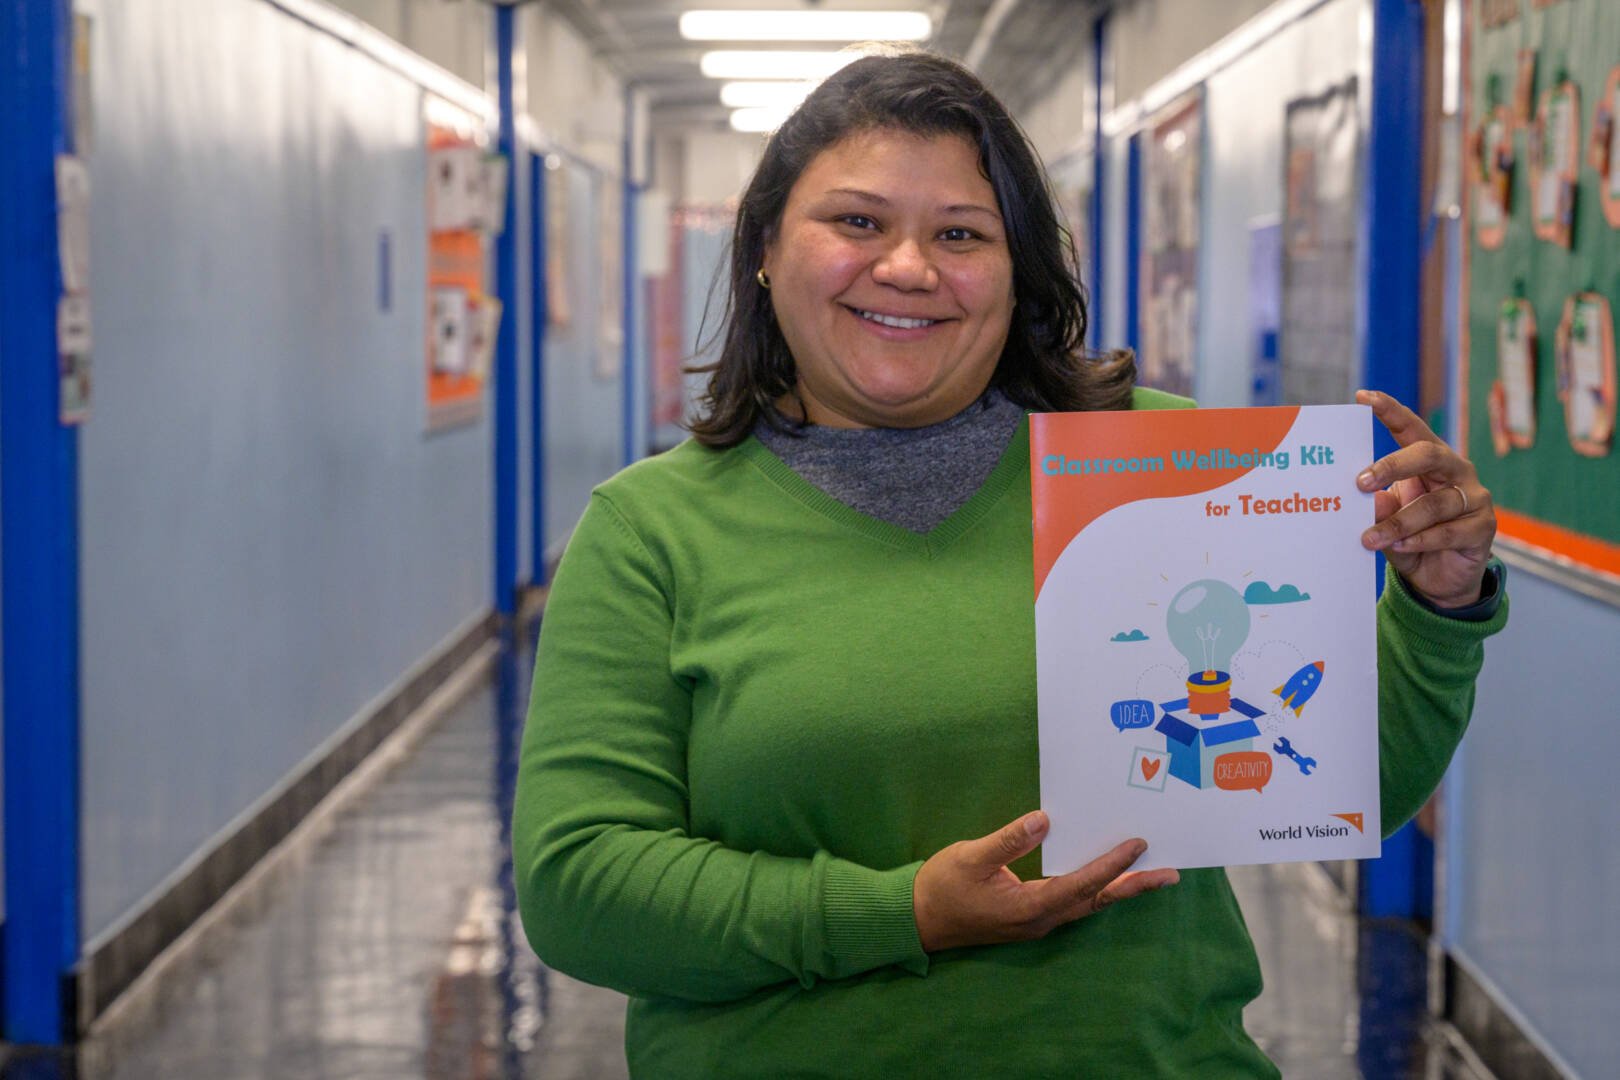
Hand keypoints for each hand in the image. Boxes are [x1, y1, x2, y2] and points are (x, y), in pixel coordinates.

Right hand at [912, 811, 1178, 952]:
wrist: (918, 920)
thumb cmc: (941, 888)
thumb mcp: (970, 857)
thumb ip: (1008, 839)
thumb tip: (1044, 821)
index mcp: (1028, 907)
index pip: (1081, 883)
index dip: (1111, 865)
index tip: (1137, 844)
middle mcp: (1040, 919)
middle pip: (1097, 901)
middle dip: (1134, 887)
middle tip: (1170, 874)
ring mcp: (1036, 922)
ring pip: (1088, 905)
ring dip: (1119, 889)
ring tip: (1150, 875)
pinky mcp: (1030, 917)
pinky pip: (1073, 903)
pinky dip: (1096, 889)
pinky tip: (1105, 878)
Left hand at [1355, 390, 1496, 607]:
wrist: (1438, 580)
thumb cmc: (1409, 539)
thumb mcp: (1388, 522)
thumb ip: (1380, 509)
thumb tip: (1369, 496)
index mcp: (1430, 461)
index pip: (1411, 429)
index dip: (1390, 411)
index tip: (1363, 397)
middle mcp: (1455, 471)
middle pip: (1428, 455)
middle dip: (1392, 466)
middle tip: (1360, 482)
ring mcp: (1474, 497)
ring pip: (1434, 503)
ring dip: (1398, 522)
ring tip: (1370, 538)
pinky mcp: (1484, 526)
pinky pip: (1449, 531)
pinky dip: (1420, 540)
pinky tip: (1399, 547)